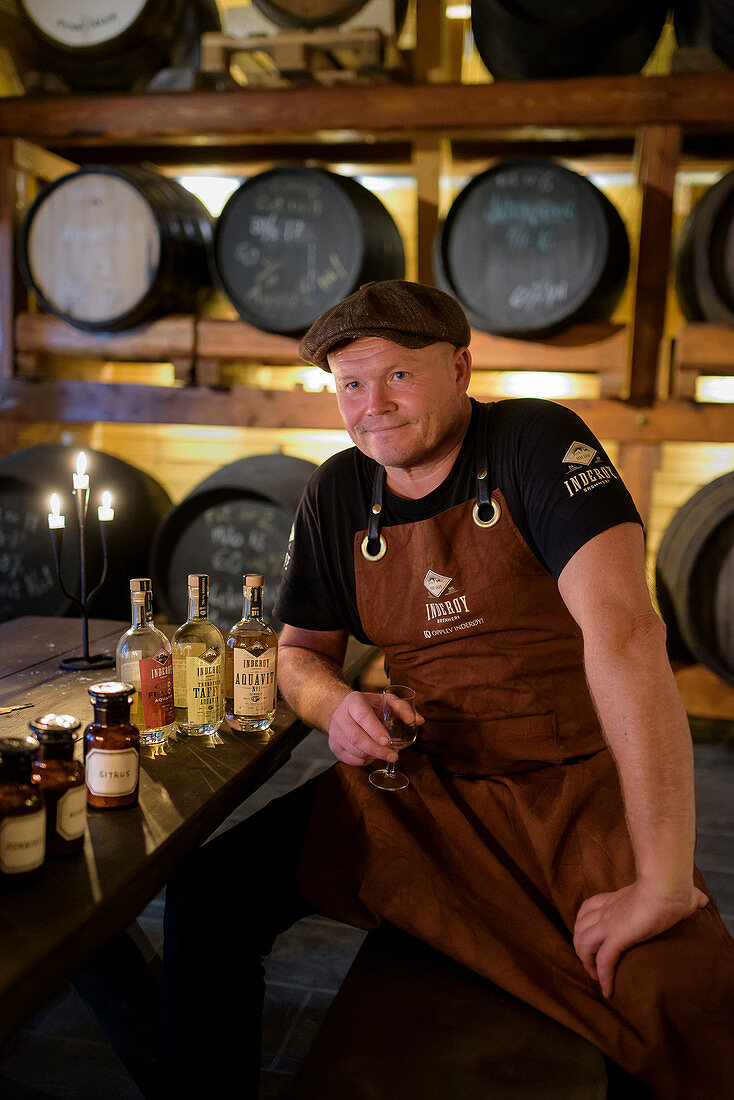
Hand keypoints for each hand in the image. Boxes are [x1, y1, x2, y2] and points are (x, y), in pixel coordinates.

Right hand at [328, 691, 422, 766]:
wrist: (343, 709)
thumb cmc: (368, 706)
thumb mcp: (384, 700)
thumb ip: (402, 708)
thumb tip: (419, 721)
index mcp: (354, 701)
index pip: (363, 716)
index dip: (375, 730)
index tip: (388, 741)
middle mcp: (340, 716)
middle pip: (356, 737)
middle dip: (376, 749)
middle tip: (394, 756)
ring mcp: (334, 732)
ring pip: (353, 749)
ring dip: (372, 756)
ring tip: (385, 754)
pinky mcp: (333, 745)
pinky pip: (348, 759)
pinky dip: (363, 761)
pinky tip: (373, 756)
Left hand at [573, 880, 707, 997]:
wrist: (666, 886)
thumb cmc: (674, 887)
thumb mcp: (679, 891)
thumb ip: (688, 896)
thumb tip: (701, 900)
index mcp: (617, 897)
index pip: (589, 907)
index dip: (585, 922)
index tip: (589, 934)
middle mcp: (607, 909)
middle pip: (580, 926)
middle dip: (580, 944)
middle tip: (590, 961)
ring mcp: (609, 923)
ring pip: (584, 944)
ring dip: (586, 962)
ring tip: (595, 977)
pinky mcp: (616, 937)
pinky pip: (603, 962)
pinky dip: (602, 977)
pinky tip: (607, 991)